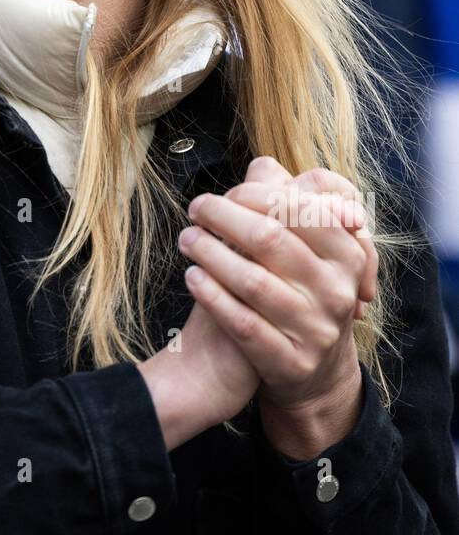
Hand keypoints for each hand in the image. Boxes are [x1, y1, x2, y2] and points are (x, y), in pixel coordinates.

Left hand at [178, 156, 376, 416]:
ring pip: (253, 282)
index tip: (224, 193)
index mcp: (347, 254)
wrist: (310, 370)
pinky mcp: (291, 363)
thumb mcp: (302, 249)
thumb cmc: (297, 290)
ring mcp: (317, 330)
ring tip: (186, 239)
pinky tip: (192, 276)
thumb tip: (261, 165)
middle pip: (270, 239)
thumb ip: (284, 204)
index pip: (300, 208)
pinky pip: (242, 324)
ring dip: (210, 253)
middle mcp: (338, 291)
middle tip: (196, 208)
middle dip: (224, 216)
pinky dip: (211, 295)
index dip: (255, 194)